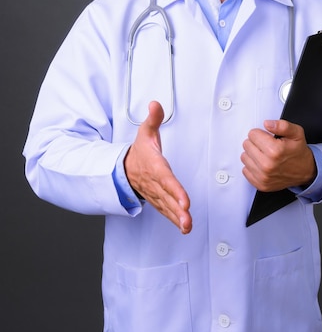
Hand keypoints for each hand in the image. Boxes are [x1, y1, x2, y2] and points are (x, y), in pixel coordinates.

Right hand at [124, 101, 191, 233]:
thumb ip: (153, 119)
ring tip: (187, 226)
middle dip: (177, 208)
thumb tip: (155, 104)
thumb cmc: (140, 151)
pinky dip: (174, 220)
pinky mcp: (157, 200)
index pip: (165, 178)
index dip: (174, 189)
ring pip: (166, 207)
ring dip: (177, 218)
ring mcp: (155, 193)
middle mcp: (154, 182)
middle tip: (187, 217)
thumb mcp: (145, 131)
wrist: (124, 167)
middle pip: (166, 196)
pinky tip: (185, 227)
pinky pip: (165, 211)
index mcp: (154, 165)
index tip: (184, 200)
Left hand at [241, 119, 316, 191]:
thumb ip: (282, 125)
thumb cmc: (298, 152)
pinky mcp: (260, 184)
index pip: (252, 134)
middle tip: (267, 146)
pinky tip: (262, 164)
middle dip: (255, 143)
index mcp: (275, 151)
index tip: (268, 137)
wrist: (305, 171)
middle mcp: (267, 165)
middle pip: (246, 145)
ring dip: (253, 154)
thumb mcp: (296, 133)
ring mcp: (263, 176)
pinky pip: (245, 170)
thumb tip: (268, 124)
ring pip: (244, 157)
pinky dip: (252, 166)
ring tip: (265, 155)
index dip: (260, 133)